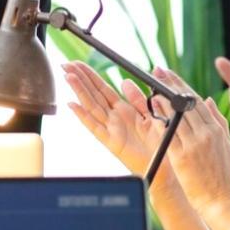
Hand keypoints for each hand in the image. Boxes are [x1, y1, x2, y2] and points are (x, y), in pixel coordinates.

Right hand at [61, 62, 168, 180]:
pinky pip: (94, 127)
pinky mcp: (111, 142)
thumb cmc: (157, 142)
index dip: (90, 75)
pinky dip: (83, 116)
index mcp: (123, 109)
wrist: (163, 164)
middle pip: (93, 94)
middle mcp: (114, 117)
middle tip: (66, 65)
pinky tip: (72, 106)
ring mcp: (110, 129)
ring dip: (79, 91)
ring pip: (91, 106)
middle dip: (80, 79)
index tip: (78, 64)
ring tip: (67, 77)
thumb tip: (124, 82)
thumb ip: (137, 98)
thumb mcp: (150, 114)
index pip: (102, 88)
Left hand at [151, 68, 229, 218]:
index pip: (198, 101)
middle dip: (171, 84)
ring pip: (177, 114)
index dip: (182, 85)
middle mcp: (206, 134)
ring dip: (163, 97)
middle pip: (186, 103)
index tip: (171, 74)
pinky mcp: (182, 156)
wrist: (221, 201)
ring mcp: (194, 144)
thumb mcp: (226, 146)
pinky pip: (169, 133)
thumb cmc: (223, 177)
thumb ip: (218, 121)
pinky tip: (152, 108)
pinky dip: (160, 118)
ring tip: (152, 84)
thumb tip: (208, 100)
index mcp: (217, 130)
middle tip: (158, 71)